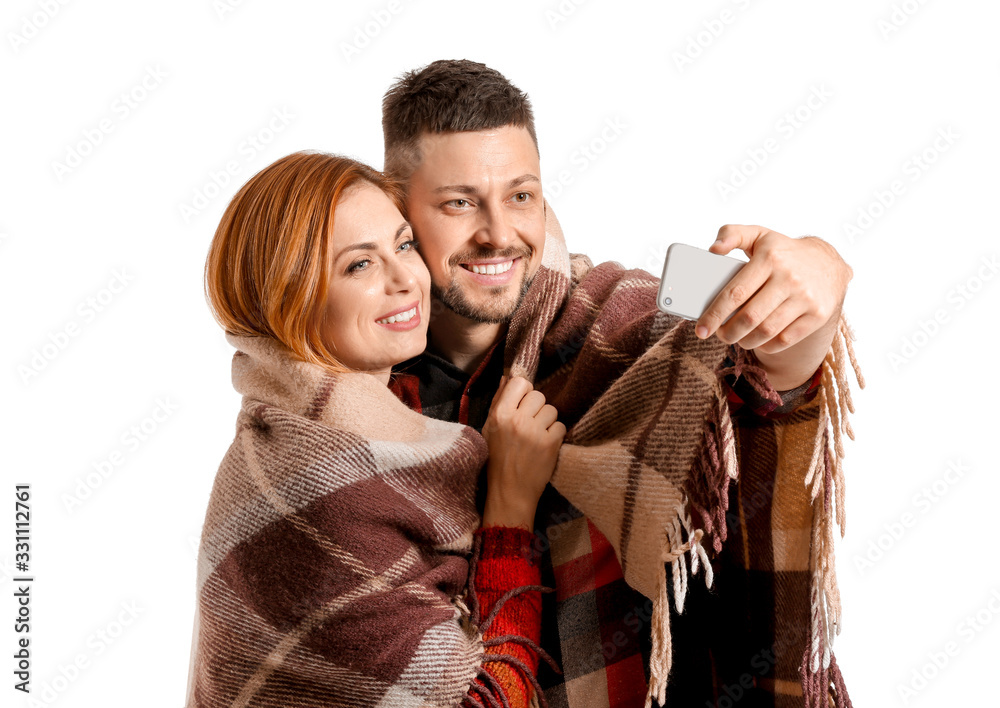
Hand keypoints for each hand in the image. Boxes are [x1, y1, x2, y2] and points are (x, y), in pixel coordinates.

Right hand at [481, 376, 565, 529]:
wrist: (509, 493)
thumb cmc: (497, 460)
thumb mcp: (489, 429)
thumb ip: (499, 402)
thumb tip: (508, 377)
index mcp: (499, 415)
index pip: (519, 383)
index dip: (524, 391)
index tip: (523, 403)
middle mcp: (517, 420)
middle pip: (538, 395)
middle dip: (537, 408)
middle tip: (531, 424)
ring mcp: (535, 432)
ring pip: (552, 410)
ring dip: (547, 421)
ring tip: (537, 436)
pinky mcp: (550, 444)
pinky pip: (561, 426)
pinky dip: (555, 435)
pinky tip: (545, 445)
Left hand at [694, 225, 851, 388]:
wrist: (828, 262)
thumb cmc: (783, 251)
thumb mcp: (758, 235)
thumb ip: (731, 234)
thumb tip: (713, 250)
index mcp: (769, 257)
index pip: (735, 293)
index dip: (715, 314)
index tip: (701, 329)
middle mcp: (789, 277)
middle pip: (749, 317)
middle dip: (728, 332)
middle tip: (720, 334)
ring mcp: (806, 297)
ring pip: (767, 331)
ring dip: (745, 341)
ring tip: (737, 337)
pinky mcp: (818, 314)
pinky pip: (786, 340)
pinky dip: (767, 345)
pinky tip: (759, 340)